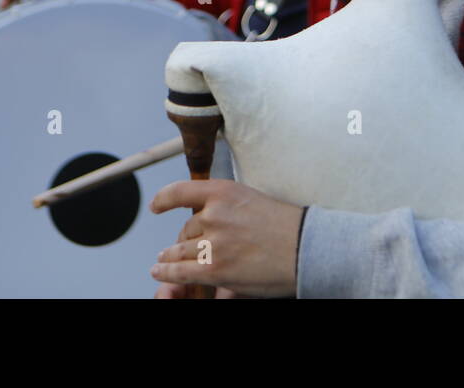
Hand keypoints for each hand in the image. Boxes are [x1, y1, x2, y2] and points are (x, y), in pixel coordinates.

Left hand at [149, 180, 303, 297]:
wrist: (305, 248)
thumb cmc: (286, 226)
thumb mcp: (253, 200)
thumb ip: (227, 206)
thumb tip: (206, 217)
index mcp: (224, 192)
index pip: (181, 191)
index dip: (164, 199)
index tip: (157, 205)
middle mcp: (215, 214)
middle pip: (185, 228)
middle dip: (184, 238)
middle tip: (185, 245)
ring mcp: (214, 242)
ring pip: (180, 250)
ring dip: (172, 256)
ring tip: (164, 259)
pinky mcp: (215, 268)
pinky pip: (180, 270)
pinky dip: (166, 271)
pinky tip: (159, 270)